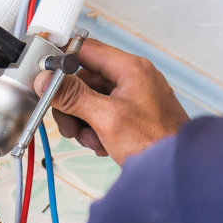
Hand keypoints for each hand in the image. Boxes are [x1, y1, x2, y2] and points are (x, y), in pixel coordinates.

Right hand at [36, 38, 188, 164]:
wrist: (176, 172)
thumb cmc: (155, 143)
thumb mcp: (106, 117)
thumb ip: (73, 96)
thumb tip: (46, 80)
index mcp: (130, 68)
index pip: (86, 50)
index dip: (62, 62)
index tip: (46, 78)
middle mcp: (132, 78)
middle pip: (84, 80)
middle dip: (72, 105)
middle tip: (70, 126)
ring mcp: (133, 97)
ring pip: (90, 100)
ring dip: (83, 122)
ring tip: (91, 140)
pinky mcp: (132, 115)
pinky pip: (102, 114)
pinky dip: (96, 129)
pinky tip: (102, 144)